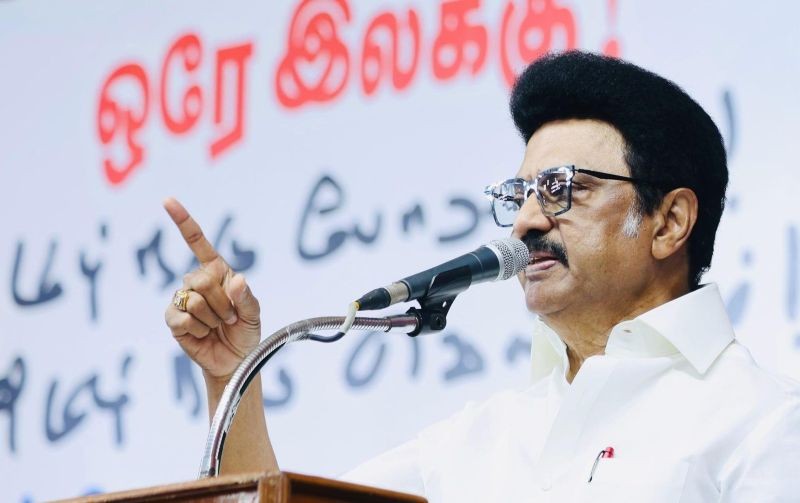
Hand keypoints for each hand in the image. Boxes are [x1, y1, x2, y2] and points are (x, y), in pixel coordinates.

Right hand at [163, 197, 260, 380]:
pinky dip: (198, 329)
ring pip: (195, 299)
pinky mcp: (173, 320)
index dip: (183, 221)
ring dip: (213, 318)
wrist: (235, 360)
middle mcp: (197, 281)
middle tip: (229, 317)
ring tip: (217, 326)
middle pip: (202, 279)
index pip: (197, 242)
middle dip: (222, 303)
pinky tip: (203, 334)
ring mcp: (183, 300)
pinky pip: (183, 318)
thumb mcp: (254, 313)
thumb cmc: (245, 332)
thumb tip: (236, 281)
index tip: (167, 201)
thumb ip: (246, 297)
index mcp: (217, 271)